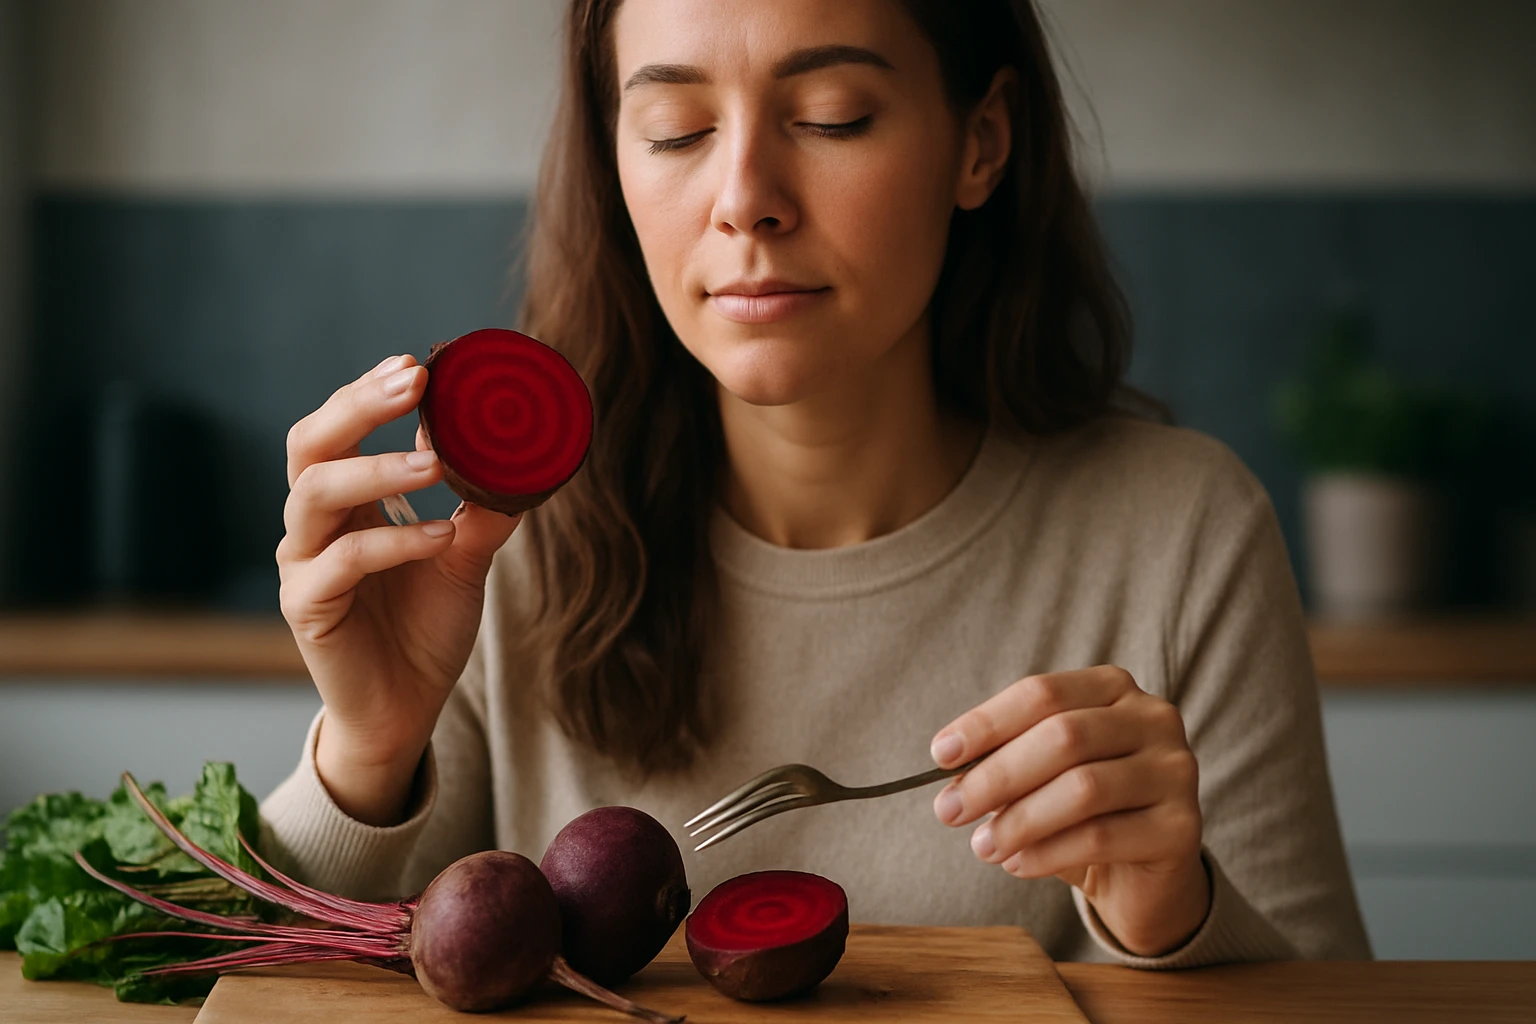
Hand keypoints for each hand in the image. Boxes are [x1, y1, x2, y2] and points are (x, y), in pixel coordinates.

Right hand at [277, 354, 520, 824]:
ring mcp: (302, 564)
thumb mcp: (465, 558)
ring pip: (315, 494)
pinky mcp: (308, 607)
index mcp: (343, 502)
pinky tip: (440, 534)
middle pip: (309, 444)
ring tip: (434, 460)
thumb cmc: (425, 626)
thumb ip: (483, 507)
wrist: (406, 709)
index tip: (418, 364)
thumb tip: (526, 454)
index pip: (338, 428)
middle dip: (357, 406)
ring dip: (376, 468)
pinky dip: (394, 541)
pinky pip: (343, 562)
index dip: (368, 392)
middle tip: (413, 382)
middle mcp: (311, 524)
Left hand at [930, 665, 1209, 956]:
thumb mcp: (1040, 775)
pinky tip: (1017, 864)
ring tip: (982, 846)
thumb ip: (1006, 762)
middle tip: (949, 809)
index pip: (1042, 693)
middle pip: (1063, 736)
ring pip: (1084, 788)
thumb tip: (954, 773)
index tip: (941, 754)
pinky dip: (1048, 852)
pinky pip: (1102, 837)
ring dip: (1020, 820)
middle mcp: (1153, 718)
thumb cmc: (1082, 813)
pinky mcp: (1183, 827)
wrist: (1141, 875)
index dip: (987, 722)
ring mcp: (1175, 770)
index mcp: (1113, 688)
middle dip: (996, 775)